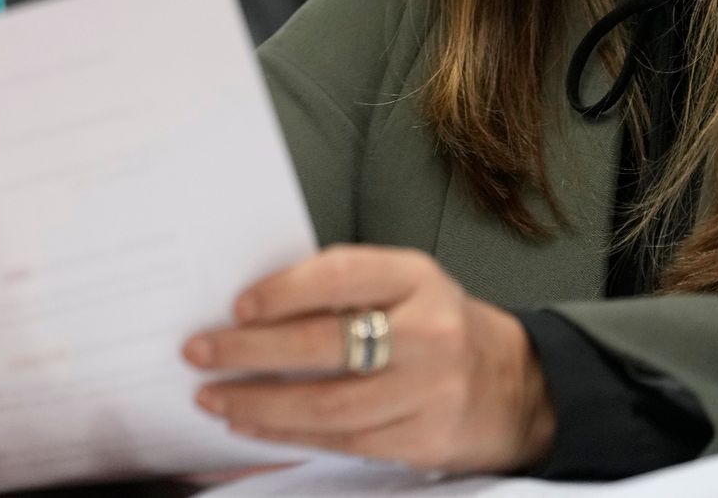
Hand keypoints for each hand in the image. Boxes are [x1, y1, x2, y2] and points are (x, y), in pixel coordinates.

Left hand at [182, 245, 553, 473]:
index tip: (236, 306)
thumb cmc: (435, 324)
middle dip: (251, 351)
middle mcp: (428, 332)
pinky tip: (252, 424)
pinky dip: (288, 434)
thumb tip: (250, 305)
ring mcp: (430, 391)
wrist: (517, 386)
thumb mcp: (404, 285)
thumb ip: (342, 288)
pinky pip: (343, 441)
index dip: (284, 291)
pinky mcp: (425, 440)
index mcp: (416, 278)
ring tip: (213, 396)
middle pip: (325, 345)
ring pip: (329, 404)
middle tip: (200, 352)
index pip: (341, 277)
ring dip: (259, 403)